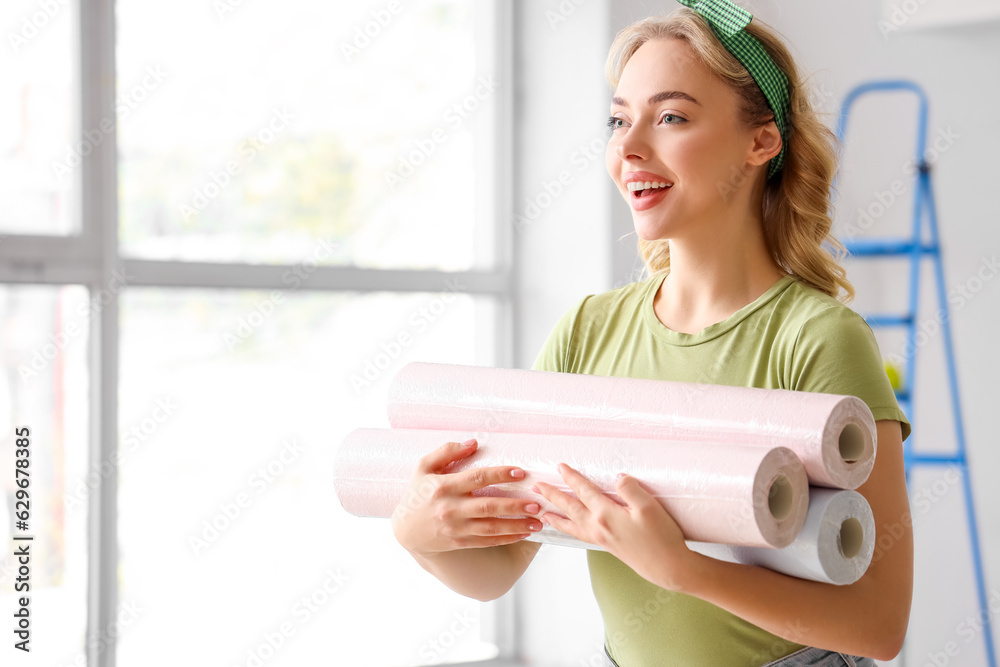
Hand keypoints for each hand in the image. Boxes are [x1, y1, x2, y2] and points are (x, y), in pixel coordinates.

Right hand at [391, 439, 542, 555]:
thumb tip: (473, 442)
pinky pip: (487, 541)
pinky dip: (507, 538)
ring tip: (538, 522)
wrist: (405, 529)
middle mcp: (451, 508)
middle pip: (488, 506)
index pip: (477, 478)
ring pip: (491, 528)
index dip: (500, 474)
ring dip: (517, 525)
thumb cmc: (418, 493)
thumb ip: (447, 451)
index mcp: (444, 486)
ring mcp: (455, 528)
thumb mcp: (424, 467)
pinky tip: (524, 534)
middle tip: (537, 503)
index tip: (521, 472)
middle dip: (515, 505)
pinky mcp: (459, 542)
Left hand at [534, 463, 694, 590]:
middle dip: (552, 495)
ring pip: (571, 524)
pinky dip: (568, 530)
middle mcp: (598, 527)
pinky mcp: (607, 546)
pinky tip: (569, 528)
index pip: (583, 491)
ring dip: (555, 516)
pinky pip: (579, 535)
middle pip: (569, 507)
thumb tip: (617, 477)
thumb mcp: (648, 507)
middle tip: (536, 486)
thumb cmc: (661, 537)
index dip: (571, 477)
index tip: (560, 466)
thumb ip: (630, 489)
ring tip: (542, 513)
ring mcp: (601, 538)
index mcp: (606, 514)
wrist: (668, 567)